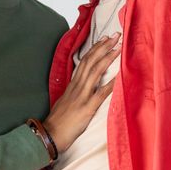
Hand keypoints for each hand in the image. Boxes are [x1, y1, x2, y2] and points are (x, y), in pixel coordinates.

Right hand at [43, 34, 120, 153]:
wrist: (50, 134)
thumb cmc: (58, 120)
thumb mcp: (65, 100)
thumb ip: (74, 91)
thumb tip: (83, 86)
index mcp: (73, 84)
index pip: (85, 61)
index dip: (95, 49)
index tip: (105, 39)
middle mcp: (77, 86)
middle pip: (91, 61)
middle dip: (104, 46)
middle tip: (115, 35)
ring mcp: (82, 96)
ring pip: (95, 71)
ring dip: (108, 57)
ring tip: (118, 47)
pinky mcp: (87, 108)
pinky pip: (101, 93)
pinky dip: (111, 83)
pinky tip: (120, 75)